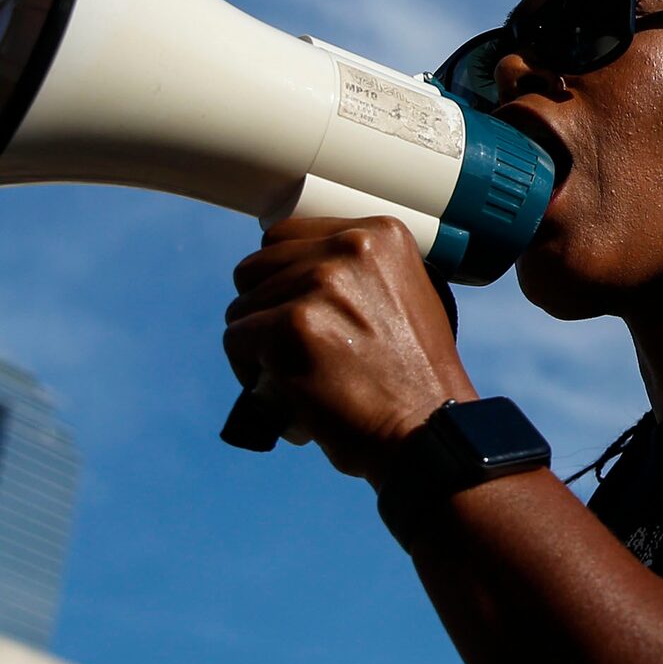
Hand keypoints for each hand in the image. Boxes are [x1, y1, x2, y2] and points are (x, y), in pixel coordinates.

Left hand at [224, 216, 475, 482]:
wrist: (426, 429)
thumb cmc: (414, 378)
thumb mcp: (404, 297)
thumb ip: (356, 273)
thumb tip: (293, 273)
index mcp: (381, 234)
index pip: (286, 236)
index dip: (284, 278)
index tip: (303, 311)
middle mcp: (350, 248)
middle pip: (256, 267)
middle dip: (267, 310)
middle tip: (296, 349)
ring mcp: (320, 285)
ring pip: (243, 307)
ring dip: (259, 344)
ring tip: (296, 374)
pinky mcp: (290, 327)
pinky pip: (237, 339)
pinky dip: (250, 371)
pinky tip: (284, 391)